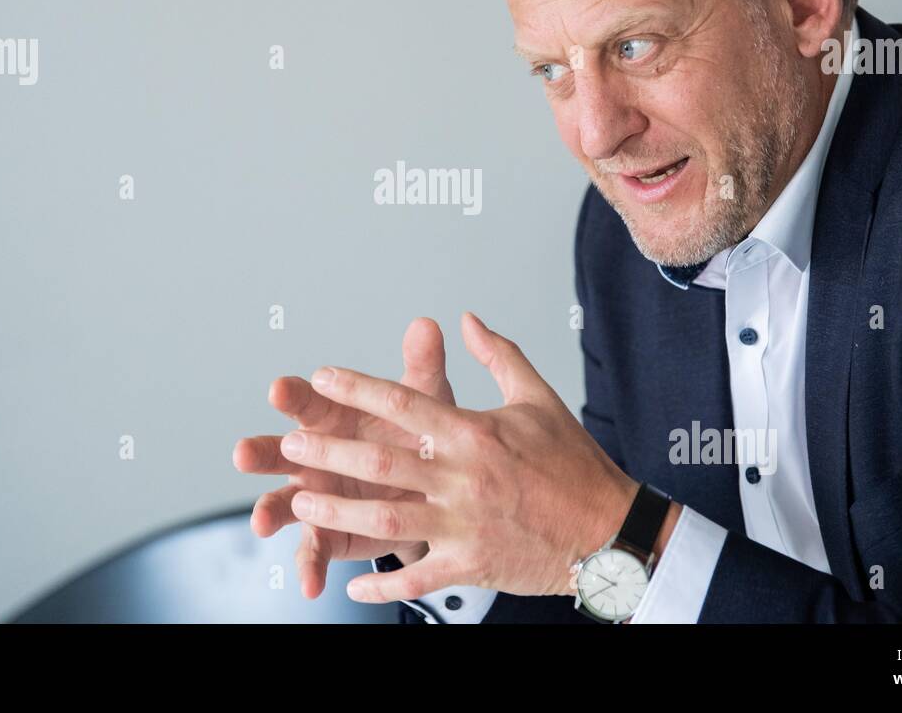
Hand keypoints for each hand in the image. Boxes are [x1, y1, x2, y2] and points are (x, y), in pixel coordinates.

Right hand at [232, 317, 454, 597]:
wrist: (431, 490)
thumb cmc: (413, 436)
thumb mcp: (423, 403)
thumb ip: (421, 366)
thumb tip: (428, 325)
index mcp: (331, 417)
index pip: (305, 401)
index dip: (292, 394)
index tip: (280, 389)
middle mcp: (313, 455)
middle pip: (278, 451)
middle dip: (260, 452)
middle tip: (243, 453)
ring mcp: (315, 496)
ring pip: (282, 502)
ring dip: (269, 510)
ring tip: (261, 520)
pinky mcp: (328, 531)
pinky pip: (314, 550)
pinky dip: (309, 566)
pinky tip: (308, 582)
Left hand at [280, 312, 639, 601]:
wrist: (611, 531)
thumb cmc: (574, 464)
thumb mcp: (538, 399)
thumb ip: (498, 356)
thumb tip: (467, 319)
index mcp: (476, 434)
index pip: (405, 404)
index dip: (358, 389)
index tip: (321, 378)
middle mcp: (465, 479)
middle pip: (384, 465)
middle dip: (330, 455)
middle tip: (289, 446)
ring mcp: (466, 526)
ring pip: (389, 522)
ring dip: (340, 513)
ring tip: (301, 503)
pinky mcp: (472, 565)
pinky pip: (417, 578)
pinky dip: (382, 582)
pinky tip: (351, 581)